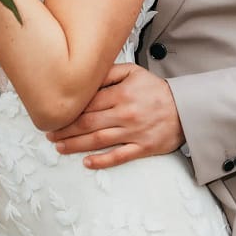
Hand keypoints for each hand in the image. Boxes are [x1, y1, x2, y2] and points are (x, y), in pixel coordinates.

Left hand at [46, 63, 185, 169]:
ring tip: (59, 147)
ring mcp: (134, 132)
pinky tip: (87, 163)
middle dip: (65, 129)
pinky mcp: (143, 148)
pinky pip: (119, 156)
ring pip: (99, 141)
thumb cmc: (155, 90)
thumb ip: (108, 73)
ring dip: (76, 145)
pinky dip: (102, 161)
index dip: (68, 110)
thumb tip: (85, 77)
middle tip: (49, 133)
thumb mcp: (133, 72)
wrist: (186, 108)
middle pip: (88, 123)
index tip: (53, 114)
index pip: (88, 103)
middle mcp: (125, 114)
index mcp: (121, 94)